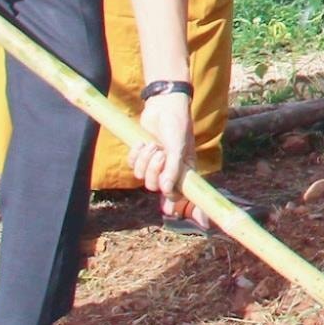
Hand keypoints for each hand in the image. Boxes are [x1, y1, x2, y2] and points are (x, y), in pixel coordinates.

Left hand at [129, 88, 199, 220]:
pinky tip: (142, 143)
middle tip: (159, 153)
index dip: (187, 207)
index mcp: (184, 170)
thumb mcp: (177, 146)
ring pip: (142, 176)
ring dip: (144, 160)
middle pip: (155, 187)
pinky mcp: (142, 155)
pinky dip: (135, 155)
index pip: (185, 194)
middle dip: (153, 171)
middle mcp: (170, 170)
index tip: (191, 220)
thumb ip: (172, 168)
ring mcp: (155, 163)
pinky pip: (132, 166)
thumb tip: (165, 190)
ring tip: (151, 144)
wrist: (163, 105)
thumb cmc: (177, 124)